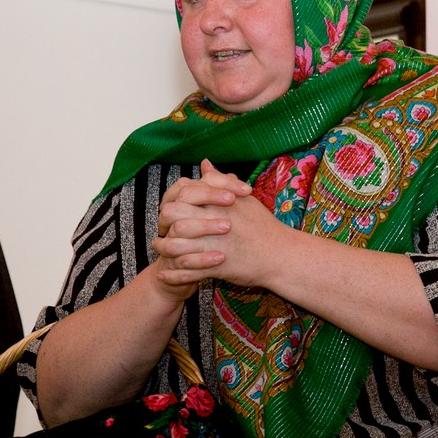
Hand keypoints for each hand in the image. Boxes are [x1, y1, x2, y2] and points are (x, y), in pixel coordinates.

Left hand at [154, 160, 288, 287]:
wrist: (279, 254)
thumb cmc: (263, 225)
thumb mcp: (243, 198)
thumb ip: (221, 180)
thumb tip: (205, 164)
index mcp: (218, 201)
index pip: (183, 193)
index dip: (172, 199)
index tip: (170, 207)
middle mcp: (213, 219)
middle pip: (173, 216)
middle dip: (163, 223)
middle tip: (161, 228)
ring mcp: (213, 243)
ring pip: (175, 244)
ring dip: (163, 249)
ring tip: (158, 249)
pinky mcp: (216, 266)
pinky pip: (186, 269)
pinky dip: (173, 273)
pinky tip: (165, 273)